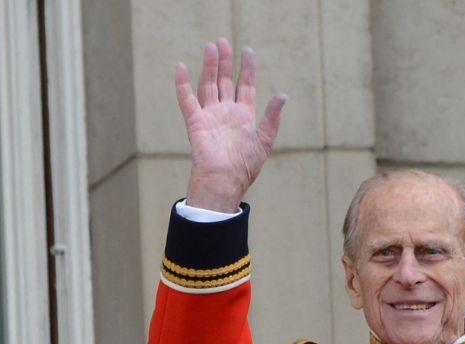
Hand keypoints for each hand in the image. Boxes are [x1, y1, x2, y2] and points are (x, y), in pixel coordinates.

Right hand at [176, 38, 285, 211]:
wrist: (224, 180)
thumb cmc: (245, 166)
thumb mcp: (265, 140)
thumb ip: (272, 117)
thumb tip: (282, 95)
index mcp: (244, 115)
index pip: (246, 85)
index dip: (247, 68)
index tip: (248, 51)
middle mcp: (226, 112)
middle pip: (225, 80)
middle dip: (225, 61)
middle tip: (223, 42)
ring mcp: (210, 115)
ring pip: (208, 85)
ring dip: (209, 66)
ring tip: (211, 47)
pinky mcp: (195, 122)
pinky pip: (187, 100)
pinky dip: (183, 84)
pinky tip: (182, 67)